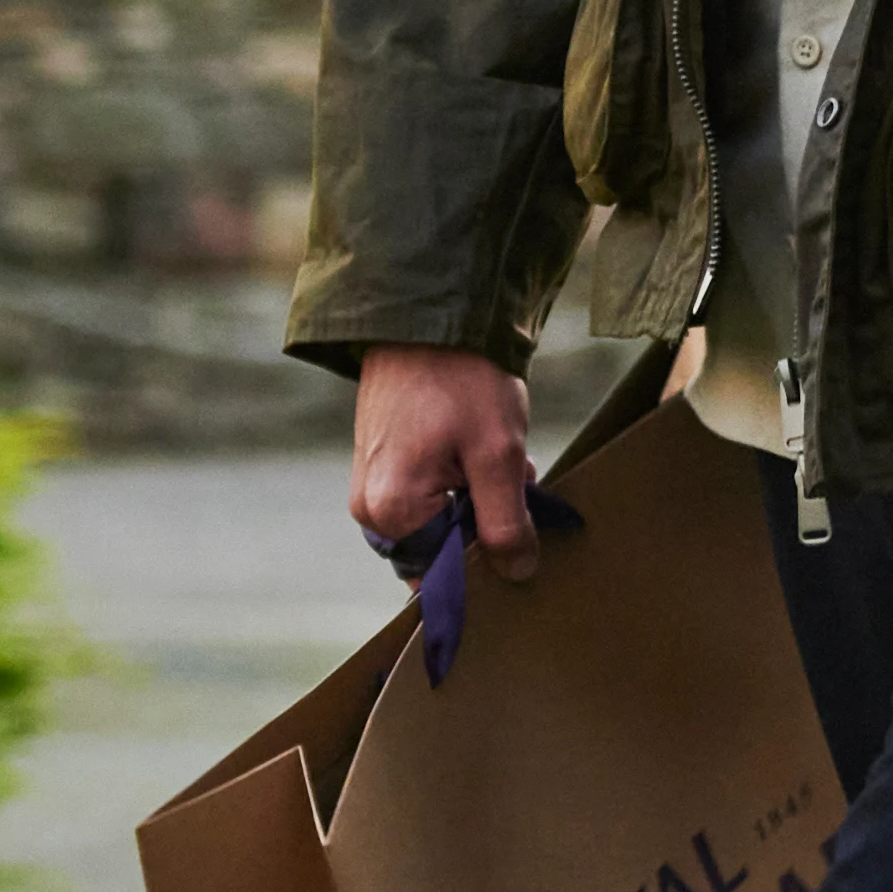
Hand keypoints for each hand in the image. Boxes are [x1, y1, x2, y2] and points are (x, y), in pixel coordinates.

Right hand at [349, 347, 540, 578]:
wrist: (430, 317)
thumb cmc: (463, 381)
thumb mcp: (498, 455)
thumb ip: (505, 524)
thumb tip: (515, 574)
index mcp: (391, 512)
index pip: (444, 572)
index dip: (489, 557)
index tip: (523, 531)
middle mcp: (369, 508)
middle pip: (438, 550)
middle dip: (484, 524)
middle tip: (518, 484)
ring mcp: (370, 486)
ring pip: (437, 522)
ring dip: (477, 501)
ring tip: (503, 461)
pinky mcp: (381, 464)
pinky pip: (425, 496)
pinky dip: (461, 482)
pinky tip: (483, 451)